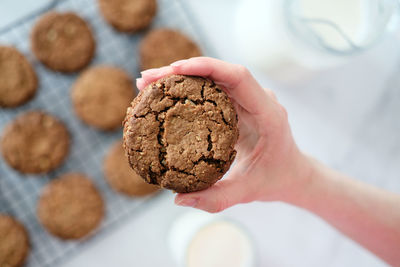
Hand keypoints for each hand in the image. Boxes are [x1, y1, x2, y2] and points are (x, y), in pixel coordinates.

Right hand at [137, 57, 311, 211]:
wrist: (292, 173)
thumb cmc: (275, 180)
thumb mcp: (248, 192)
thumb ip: (217, 198)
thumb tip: (178, 200)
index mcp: (268, 113)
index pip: (238, 77)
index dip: (207, 68)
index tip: (175, 69)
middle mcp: (259, 99)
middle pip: (219, 72)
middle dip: (181, 71)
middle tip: (146, 80)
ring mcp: (248, 99)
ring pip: (213, 78)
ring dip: (181, 77)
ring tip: (148, 85)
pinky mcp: (238, 104)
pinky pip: (212, 89)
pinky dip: (188, 88)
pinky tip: (165, 95)